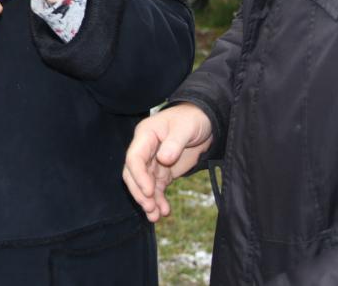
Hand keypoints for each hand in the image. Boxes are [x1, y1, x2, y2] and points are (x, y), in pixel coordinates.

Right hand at [122, 103, 213, 222]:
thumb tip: (163, 159)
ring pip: (144, 185)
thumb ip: (174, 143)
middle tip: (150, 208)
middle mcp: (145, 150)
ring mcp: (153, 162)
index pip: (134, 157)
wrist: (204, 122)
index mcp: (145, 136)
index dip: (139, 176)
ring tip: (156, 217)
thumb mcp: (185, 128)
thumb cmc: (191, 119)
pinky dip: (158, 201)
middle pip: (133, 174)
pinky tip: (164, 211)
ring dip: (148, 201)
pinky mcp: (162, 172)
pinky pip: (156, 189)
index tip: (149, 192)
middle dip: (140, 193)